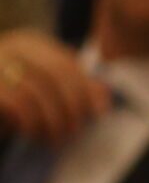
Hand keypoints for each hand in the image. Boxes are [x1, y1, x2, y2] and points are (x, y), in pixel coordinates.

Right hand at [0, 29, 109, 145]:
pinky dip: (31, 122)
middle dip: (72, 105)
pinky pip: (16, 104)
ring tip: (57, 137)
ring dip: (52, 119)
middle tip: (76, 130)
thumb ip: (72, 87)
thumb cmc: (16, 102)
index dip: (88, 89)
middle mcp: (11, 48)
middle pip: (54, 74)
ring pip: (35, 91)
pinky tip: (36, 135)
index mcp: (29, 44)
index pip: (66, 64)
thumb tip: (103, 99)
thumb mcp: (45, 91)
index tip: (100, 113)